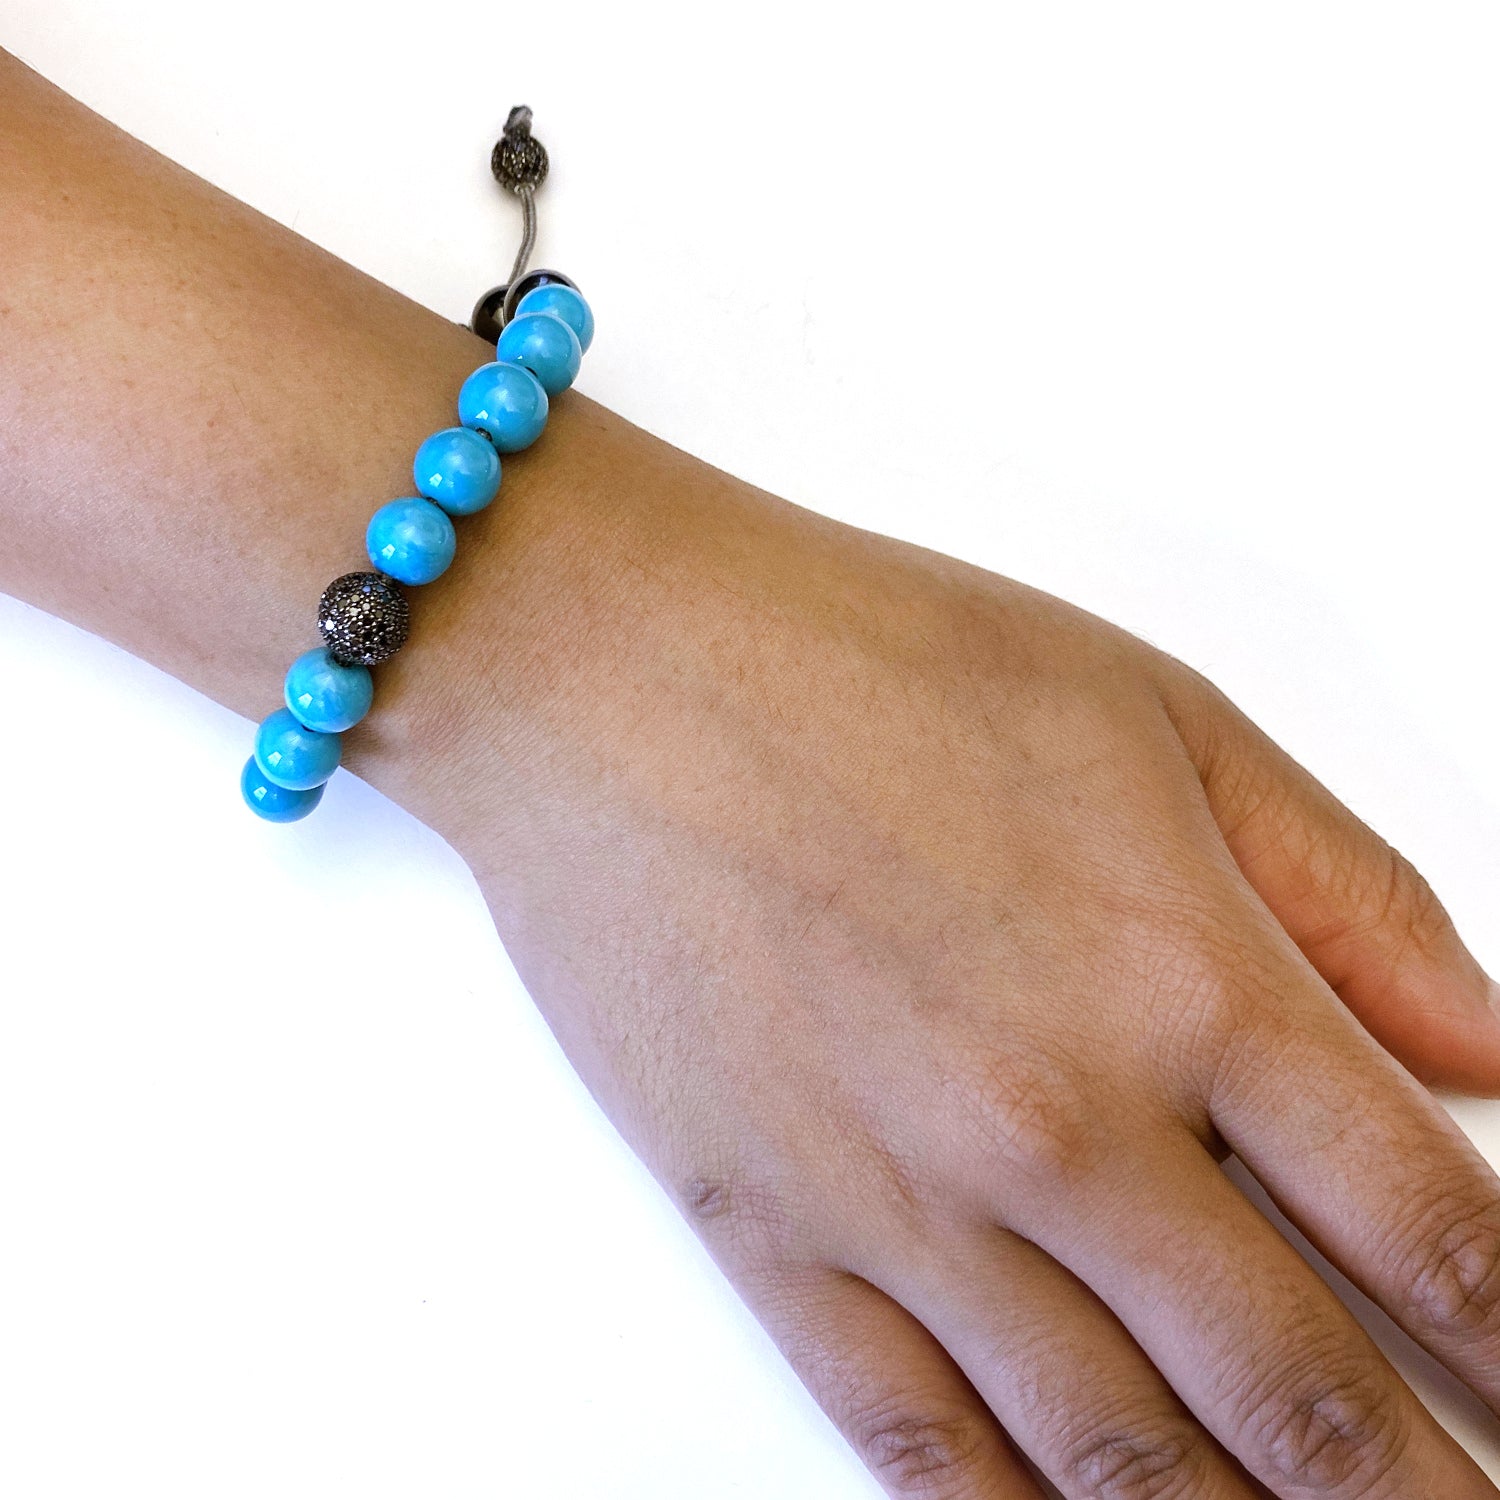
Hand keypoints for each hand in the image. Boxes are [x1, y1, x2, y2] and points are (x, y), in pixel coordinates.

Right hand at [427, 435, 1499, 1497]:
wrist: (610, 671)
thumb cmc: (868, 657)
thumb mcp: (1152, 715)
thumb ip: (1340, 889)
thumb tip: (1486, 1045)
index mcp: (1183, 976)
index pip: (1434, 1235)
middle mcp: (1059, 1123)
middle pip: (1302, 1398)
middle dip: (1422, 1497)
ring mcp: (904, 1199)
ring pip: (1121, 1460)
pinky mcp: (770, 1230)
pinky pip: (920, 1440)